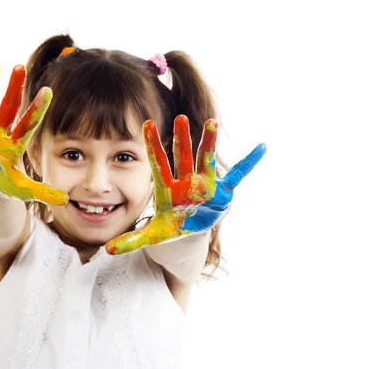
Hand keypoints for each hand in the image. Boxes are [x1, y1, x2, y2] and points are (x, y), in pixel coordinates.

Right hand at [0, 62, 67, 204]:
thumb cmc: (6, 182)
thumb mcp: (23, 189)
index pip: (28, 124)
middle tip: (20, 67)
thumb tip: (64, 199)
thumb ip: (42, 192)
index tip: (48, 91)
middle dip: (14, 88)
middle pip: (9, 107)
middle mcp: (0, 132)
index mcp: (14, 144)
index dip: (36, 109)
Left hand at [105, 115, 265, 254]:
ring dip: (209, 142)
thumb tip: (107, 250)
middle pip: (182, 156)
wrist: (188, 232)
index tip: (145, 124)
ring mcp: (205, 184)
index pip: (158, 163)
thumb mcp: (151, 235)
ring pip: (206, 159)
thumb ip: (131, 240)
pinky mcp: (222, 191)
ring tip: (212, 123)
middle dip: (181, 139)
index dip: (152, 145)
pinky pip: (238, 175)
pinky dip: (249, 163)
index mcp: (167, 188)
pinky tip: (261, 148)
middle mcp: (186, 181)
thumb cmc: (169, 227)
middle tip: (179, 118)